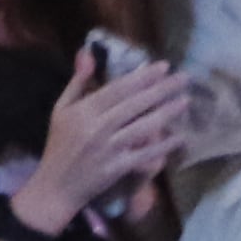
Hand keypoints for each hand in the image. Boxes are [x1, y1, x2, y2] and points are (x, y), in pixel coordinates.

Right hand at [23, 45, 197, 219]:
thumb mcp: (61, 109)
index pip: (119, 88)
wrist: (55, 187)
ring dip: (166, 113)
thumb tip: (87, 52)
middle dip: (162, 89)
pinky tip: (179, 138)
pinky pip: (143, 155)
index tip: (164, 66)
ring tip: (185, 101)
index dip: (143, 76)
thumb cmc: (59, 145)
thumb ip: (77, 81)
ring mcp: (108, 149)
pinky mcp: (116, 168)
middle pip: (135, 104)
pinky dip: (162, 146)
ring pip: (142, 127)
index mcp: (84, 110)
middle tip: (184, 78)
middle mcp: (97, 127)